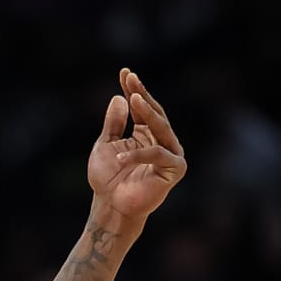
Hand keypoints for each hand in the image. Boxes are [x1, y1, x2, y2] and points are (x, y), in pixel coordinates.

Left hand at [88, 69, 186, 227]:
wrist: (110, 207)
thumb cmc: (107, 180)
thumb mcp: (105, 146)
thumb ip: (113, 124)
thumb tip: (119, 98)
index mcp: (146, 134)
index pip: (141, 108)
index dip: (134, 90)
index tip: (125, 73)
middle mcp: (162, 141)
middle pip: (154, 112)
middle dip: (142, 94)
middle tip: (131, 79)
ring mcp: (171, 154)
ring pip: (161, 127)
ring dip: (147, 111)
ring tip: (133, 97)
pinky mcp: (175, 169)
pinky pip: (158, 154)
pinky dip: (138, 155)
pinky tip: (120, 157)